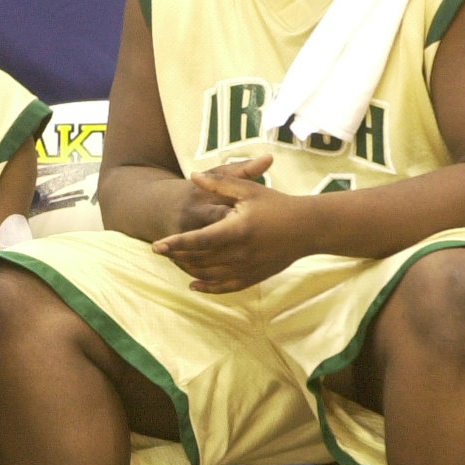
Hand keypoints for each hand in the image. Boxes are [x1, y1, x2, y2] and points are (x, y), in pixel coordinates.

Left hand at [154, 164, 307, 293]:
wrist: (309, 228)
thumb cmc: (277, 204)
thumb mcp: (248, 190)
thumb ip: (219, 183)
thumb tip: (193, 176)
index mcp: (237, 229)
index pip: (199, 239)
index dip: (175, 243)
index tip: (156, 246)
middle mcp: (241, 252)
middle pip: (199, 259)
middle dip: (177, 256)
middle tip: (161, 251)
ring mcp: (248, 267)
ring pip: (209, 275)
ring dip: (188, 270)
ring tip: (174, 262)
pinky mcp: (254, 277)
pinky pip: (226, 287)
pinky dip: (207, 288)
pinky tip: (193, 284)